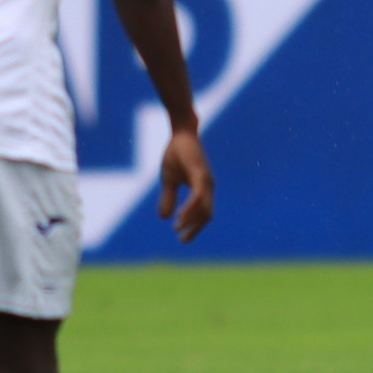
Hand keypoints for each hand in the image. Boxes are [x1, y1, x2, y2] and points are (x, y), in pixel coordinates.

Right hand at [152, 124, 214, 240]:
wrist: (179, 133)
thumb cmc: (176, 154)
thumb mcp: (169, 180)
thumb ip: (169, 198)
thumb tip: (164, 217)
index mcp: (202, 188)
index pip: (203, 213)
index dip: (194, 227)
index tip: (182, 238)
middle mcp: (208, 186)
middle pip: (206, 215)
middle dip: (195, 229)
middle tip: (182, 239)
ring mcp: (205, 181)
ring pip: (204, 209)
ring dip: (191, 221)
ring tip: (178, 229)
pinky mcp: (200, 175)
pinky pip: (198, 198)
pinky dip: (190, 209)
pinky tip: (180, 217)